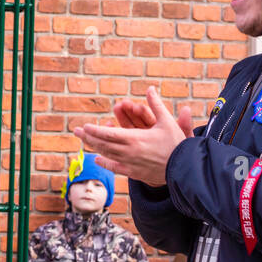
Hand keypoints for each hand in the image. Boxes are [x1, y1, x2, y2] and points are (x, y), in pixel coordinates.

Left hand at [75, 87, 194, 186]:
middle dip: (89, 137)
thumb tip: (150, 88)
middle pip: (103, 144)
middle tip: (76, 132)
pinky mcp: (134, 173)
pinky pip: (115, 168)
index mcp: (135, 139)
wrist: (184, 169)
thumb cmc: (176, 144)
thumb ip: (156, 105)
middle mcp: (128, 152)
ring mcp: (130, 164)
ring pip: (107, 155)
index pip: (109, 134)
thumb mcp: (167, 122)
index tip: (84, 126)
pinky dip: (105, 163)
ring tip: (84, 141)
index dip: (95, 130)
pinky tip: (97, 159)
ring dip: (94, 147)